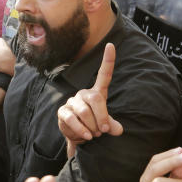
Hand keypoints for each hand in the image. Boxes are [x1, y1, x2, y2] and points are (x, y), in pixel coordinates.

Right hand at [57, 43, 122, 157]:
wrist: (78, 137)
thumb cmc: (94, 126)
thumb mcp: (106, 125)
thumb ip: (112, 125)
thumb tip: (118, 130)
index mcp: (97, 93)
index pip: (104, 75)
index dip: (108, 60)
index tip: (111, 45)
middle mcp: (84, 94)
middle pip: (95, 99)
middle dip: (102, 116)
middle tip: (104, 130)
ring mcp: (72, 102)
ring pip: (84, 111)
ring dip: (92, 126)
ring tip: (94, 134)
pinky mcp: (63, 112)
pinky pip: (72, 119)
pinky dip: (81, 129)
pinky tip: (86, 136)